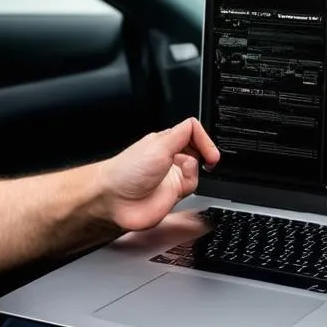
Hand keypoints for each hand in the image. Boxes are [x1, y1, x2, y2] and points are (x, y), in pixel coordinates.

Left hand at [99, 118, 220, 231]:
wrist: (116, 200)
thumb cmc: (127, 171)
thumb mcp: (160, 144)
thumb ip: (181, 134)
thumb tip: (196, 126)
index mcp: (164, 141)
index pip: (191, 131)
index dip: (203, 138)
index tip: (208, 147)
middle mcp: (169, 157)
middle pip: (197, 149)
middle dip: (204, 152)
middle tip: (210, 157)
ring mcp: (172, 175)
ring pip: (197, 167)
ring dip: (196, 168)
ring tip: (187, 169)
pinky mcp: (174, 193)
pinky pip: (193, 184)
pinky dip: (192, 181)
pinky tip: (182, 182)